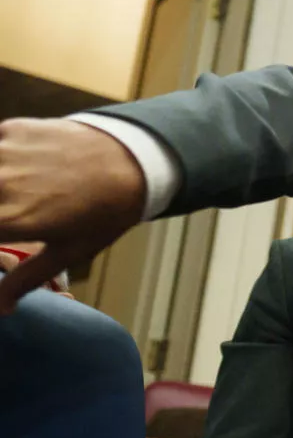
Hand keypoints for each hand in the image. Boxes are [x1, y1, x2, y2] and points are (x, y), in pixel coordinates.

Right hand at [0, 119, 145, 312]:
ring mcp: (3, 152)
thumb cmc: (104, 213)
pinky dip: (5, 161)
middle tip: (15, 216)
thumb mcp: (68, 251)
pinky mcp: (11, 129)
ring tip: (28, 197)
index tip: (8, 234)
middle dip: (0, 214)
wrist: (135, 161)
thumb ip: (25, 280)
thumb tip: (1, 308)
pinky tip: (27, 170)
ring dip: (2, 185)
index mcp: (7, 219)